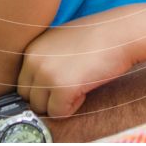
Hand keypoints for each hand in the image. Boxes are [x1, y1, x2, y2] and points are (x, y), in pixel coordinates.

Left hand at [18, 11, 136, 117]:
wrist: (121, 33)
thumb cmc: (96, 36)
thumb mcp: (61, 41)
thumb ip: (45, 59)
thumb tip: (36, 88)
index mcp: (31, 48)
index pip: (24, 82)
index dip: (44, 86)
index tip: (64, 77)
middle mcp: (33, 60)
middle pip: (29, 97)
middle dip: (49, 97)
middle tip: (73, 82)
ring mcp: (46, 74)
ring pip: (41, 108)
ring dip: (60, 102)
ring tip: (80, 82)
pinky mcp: (61, 88)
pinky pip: (58, 112)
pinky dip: (73, 106)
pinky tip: (86, 87)